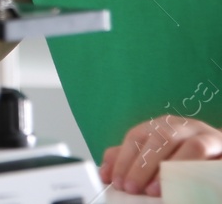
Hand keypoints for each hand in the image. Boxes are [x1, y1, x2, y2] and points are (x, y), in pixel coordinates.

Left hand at [101, 116, 221, 195]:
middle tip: (132, 188)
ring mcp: (206, 137)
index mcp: (161, 126)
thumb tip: (105, 172)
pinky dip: (199, 171)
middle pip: (160, 139)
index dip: (124, 159)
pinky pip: (213, 159)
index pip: (136, 136)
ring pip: (191, 146)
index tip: (116, 181)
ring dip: (172, 169)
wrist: (219, 155)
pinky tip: (187, 185)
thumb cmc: (184, 156)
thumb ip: (131, 160)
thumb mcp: (154, 156)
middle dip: (143, 165)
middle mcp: (183, 127)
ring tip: (156, 190)